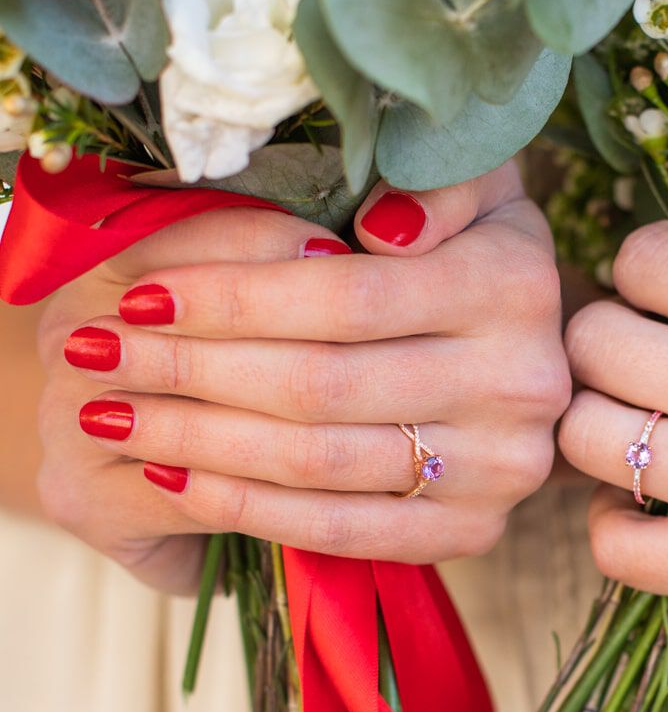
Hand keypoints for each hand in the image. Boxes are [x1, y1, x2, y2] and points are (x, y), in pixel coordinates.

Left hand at [38, 164, 568, 592]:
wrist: (525, 358)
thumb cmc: (470, 256)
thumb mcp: (472, 189)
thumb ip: (436, 180)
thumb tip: (381, 228)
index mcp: (515, 285)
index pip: (345, 296)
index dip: (231, 299)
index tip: (142, 297)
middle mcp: (520, 384)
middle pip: (320, 383)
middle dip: (192, 371)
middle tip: (99, 356)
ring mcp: (500, 468)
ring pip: (320, 461)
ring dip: (199, 441)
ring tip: (115, 414)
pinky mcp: (474, 528)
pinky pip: (342, 530)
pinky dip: (246, 508)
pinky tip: (175, 478)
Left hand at [559, 223, 667, 711]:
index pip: (647, 258)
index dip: (643, 265)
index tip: (662, 287)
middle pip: (593, 340)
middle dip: (602, 338)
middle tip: (632, 356)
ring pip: (581, 436)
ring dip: (594, 425)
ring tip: (631, 428)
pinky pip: (610, 546)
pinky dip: (611, 526)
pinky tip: (643, 510)